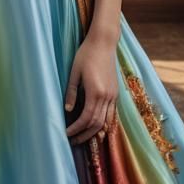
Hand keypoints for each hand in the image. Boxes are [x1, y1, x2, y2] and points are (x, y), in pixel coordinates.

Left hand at [64, 30, 118, 145]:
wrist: (104, 43)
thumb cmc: (86, 54)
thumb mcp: (74, 72)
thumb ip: (72, 92)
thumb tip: (67, 110)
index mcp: (96, 92)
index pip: (86, 118)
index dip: (76, 128)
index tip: (67, 133)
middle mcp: (107, 96)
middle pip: (97, 123)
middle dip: (84, 134)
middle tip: (73, 141)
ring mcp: (113, 95)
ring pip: (106, 121)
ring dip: (94, 132)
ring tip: (83, 137)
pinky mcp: (116, 92)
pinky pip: (111, 114)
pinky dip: (104, 123)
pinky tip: (95, 126)